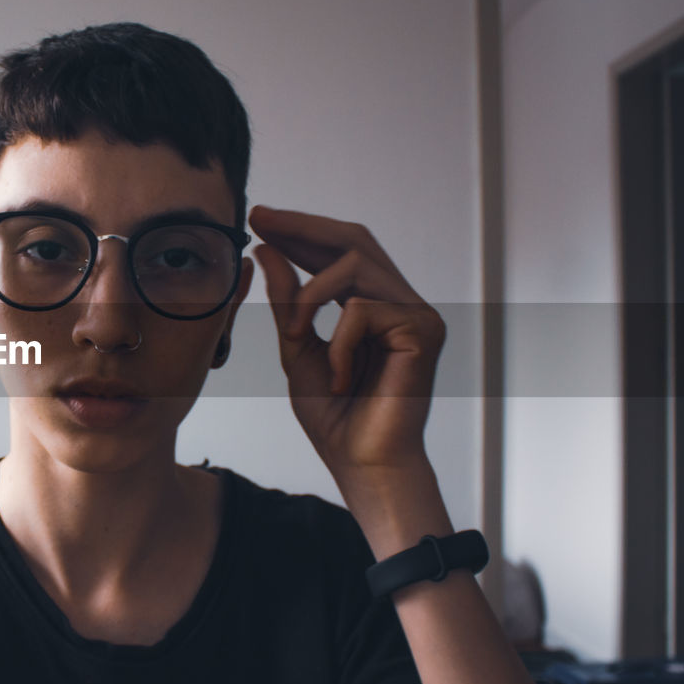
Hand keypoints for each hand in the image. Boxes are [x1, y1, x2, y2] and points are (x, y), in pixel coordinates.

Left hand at [250, 204, 446, 486]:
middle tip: (261, 222)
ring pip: (355, 265)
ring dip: (309, 297)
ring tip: (295, 335)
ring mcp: (417, 313)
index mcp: (375, 304)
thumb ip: (287, 301)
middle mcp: (402, 301)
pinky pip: (361, 308)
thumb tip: (267, 250)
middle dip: (303, 227)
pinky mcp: (423, 329)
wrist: (362, 464)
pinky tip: (339, 377)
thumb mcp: (297, 348)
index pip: (341, 250)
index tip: (260, 220)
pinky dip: (337, 341)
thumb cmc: (335, 417)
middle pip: (355, 239)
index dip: (301, 230)